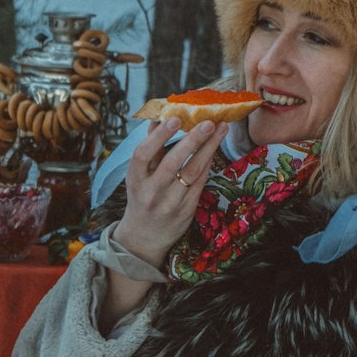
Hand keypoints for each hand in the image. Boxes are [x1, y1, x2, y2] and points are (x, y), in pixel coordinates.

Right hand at [115, 115, 227, 267]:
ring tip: (221, 128)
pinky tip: (216, 147)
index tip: (175, 118)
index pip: (143, 155)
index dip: (158, 136)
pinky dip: (209, 163)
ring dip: (209, 148)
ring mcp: (170, 203)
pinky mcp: (186, 210)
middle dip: (192, 140)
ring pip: (192, 172)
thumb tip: (159, 117)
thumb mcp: (140, 175)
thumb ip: (151, 149)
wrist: (145, 238)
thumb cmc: (143, 198)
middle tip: (208, 122)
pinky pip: (201, 183)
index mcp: (135, 180)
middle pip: (172, 163)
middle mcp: (151, 192)